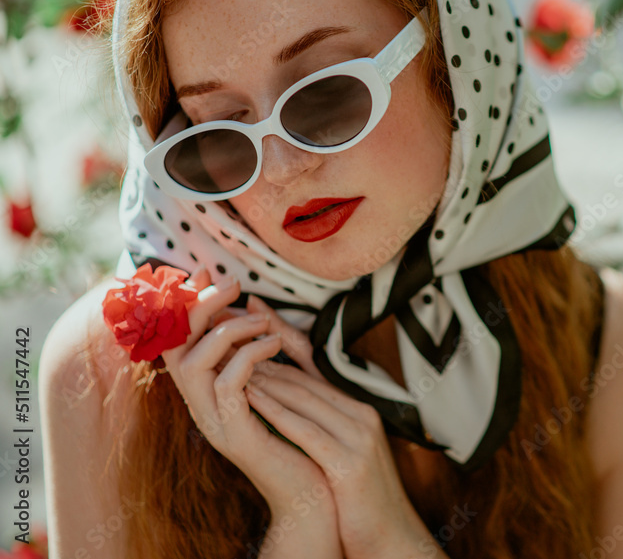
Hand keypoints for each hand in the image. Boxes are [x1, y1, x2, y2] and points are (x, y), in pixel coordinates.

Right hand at [158, 265, 340, 549]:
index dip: (182, 304)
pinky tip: (275, 344)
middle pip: (173, 347)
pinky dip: (249, 357)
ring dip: (229, 332)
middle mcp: (200, 404)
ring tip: (264, 322)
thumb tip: (255, 300)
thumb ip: (268, 341)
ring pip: (194, 364)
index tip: (202, 271)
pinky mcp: (235, 434)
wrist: (311, 487)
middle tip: (231, 286)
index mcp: (206, 388)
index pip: (176, 339)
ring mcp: (214, 421)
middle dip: (198, 308)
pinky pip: (227, 387)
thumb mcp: (281, 377)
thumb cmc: (297, 429)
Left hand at [244, 295, 440, 558]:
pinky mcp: (349, 462)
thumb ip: (322, 422)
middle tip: (229, 330)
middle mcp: (361, 414)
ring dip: (264, 376)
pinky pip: (306, 430)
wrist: (390, 539)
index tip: (252, 311)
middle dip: (263, 351)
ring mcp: (358, 436)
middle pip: (306, 375)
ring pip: (304, 397)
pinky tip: (250, 398)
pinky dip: (276, 411)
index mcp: (358, 409)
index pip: (315, 366)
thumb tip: (289, 399)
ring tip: (229, 357)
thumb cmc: (360, 498)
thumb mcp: (343, 452)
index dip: (281, 335)